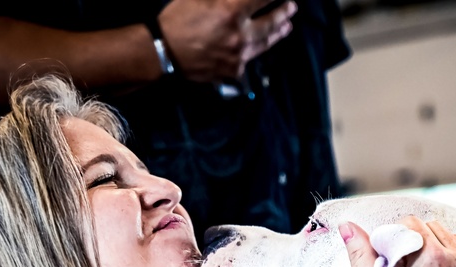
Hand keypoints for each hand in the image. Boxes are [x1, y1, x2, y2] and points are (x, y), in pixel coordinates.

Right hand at [158, 0, 297, 82]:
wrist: (162, 52)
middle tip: (292, 7)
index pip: (262, 0)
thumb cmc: (176, 19)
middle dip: (283, 13)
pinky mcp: (234, 70)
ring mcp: (240, 55)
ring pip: (265, 44)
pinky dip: (257, 49)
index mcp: (232, 12)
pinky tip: (261, 45)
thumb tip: (242, 1)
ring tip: (286, 27)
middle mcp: (241, 35)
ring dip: (277, 33)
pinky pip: (250, 58)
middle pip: (271, 23)